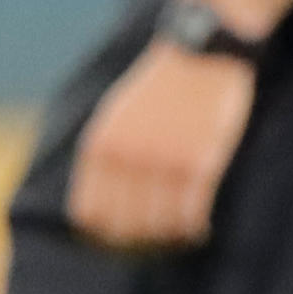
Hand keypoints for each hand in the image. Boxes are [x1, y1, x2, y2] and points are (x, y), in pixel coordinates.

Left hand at [65, 41, 254, 248]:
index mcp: (100, 146)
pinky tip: (200, 225)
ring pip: (160, 228)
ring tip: (182, 231)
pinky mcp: (199, 165)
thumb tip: (92, 214)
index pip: (91, 216)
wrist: (201, 53)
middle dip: (142, 240)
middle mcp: (127, 159)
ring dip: (171, 237)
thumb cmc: (159, 88)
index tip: (126, 236)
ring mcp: (163, 163)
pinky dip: (195, 229)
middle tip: (159, 237)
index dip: (107, 233)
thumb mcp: (115, 116)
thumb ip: (104, 159)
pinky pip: (191, 217)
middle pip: (126, 229)